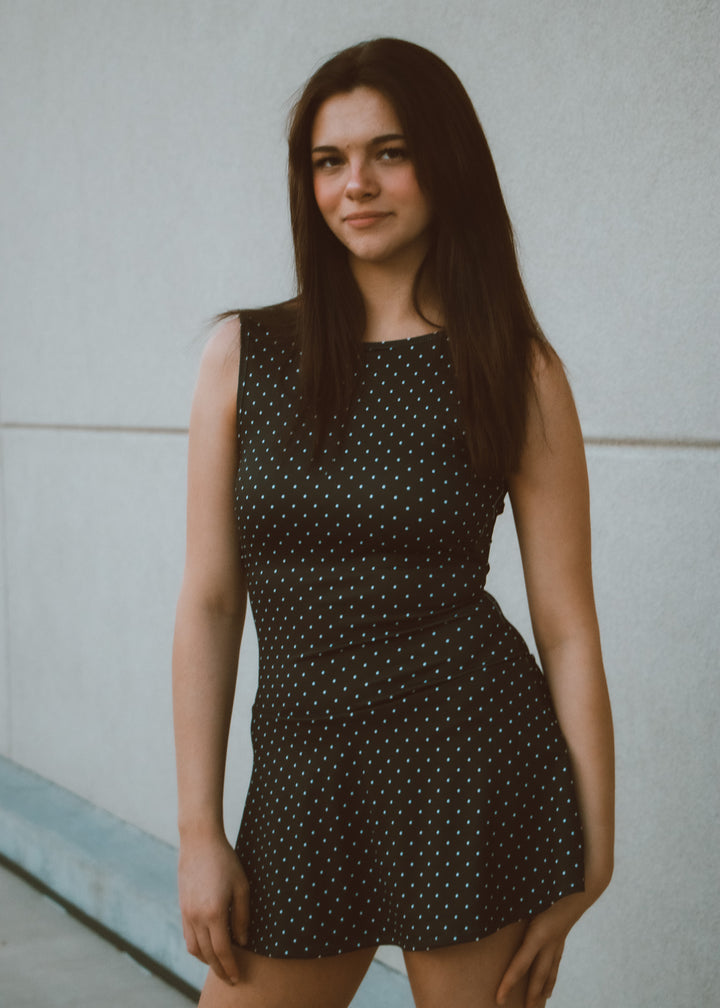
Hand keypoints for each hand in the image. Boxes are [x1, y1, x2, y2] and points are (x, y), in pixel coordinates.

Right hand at [178, 833, 249, 984]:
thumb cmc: (225, 861)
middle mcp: (197, 917)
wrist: (199, 842)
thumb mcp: (242, 886)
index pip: (222, 951)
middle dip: (219, 969)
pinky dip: (197, 948)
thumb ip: (243, 916)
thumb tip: (243, 942)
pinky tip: (208, 947)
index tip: (237, 977)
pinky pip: (188, 937)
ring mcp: (187, 913)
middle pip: (207, 954)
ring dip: (207, 960)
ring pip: (194, 949)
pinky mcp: (182, 908)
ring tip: (221, 964)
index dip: (230, 967)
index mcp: (214, 913)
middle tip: (231, 978)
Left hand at [495, 891, 591, 1007]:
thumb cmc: (552, 883)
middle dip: (530, 996)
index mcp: (539, 934)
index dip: (509, 983)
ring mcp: (558, 939)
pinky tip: (550, 981)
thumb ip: (512, 905)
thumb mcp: (528, 894)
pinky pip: (556, 959)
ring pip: (550, 970)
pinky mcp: (562, 934)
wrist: (586, 884)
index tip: (499, 999)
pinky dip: (552, 973)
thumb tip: (491, 910)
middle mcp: (550, 941)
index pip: (520, 965)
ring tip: (539, 1002)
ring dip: (543, 988)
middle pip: (538, 975)